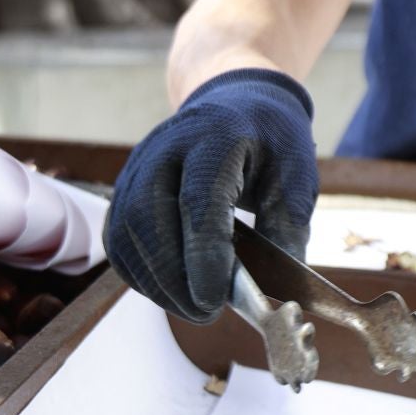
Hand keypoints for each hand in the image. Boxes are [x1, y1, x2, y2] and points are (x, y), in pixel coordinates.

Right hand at [104, 69, 318, 322]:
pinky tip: (170, 290)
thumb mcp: (297, 178)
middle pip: (149, 220)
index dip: (202, 257)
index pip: (198, 202)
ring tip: (192, 306)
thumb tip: (277, 292)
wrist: (234, 102)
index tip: (215, 301)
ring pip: (126, 235)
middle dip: (174, 279)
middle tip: (206, 312)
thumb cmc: (269, 142)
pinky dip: (140, 274)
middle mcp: (165, 147)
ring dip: (156, 283)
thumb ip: (287, 232)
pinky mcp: (124, 190)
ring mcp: (137, 167)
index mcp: (216, 137)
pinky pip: (118, 241)